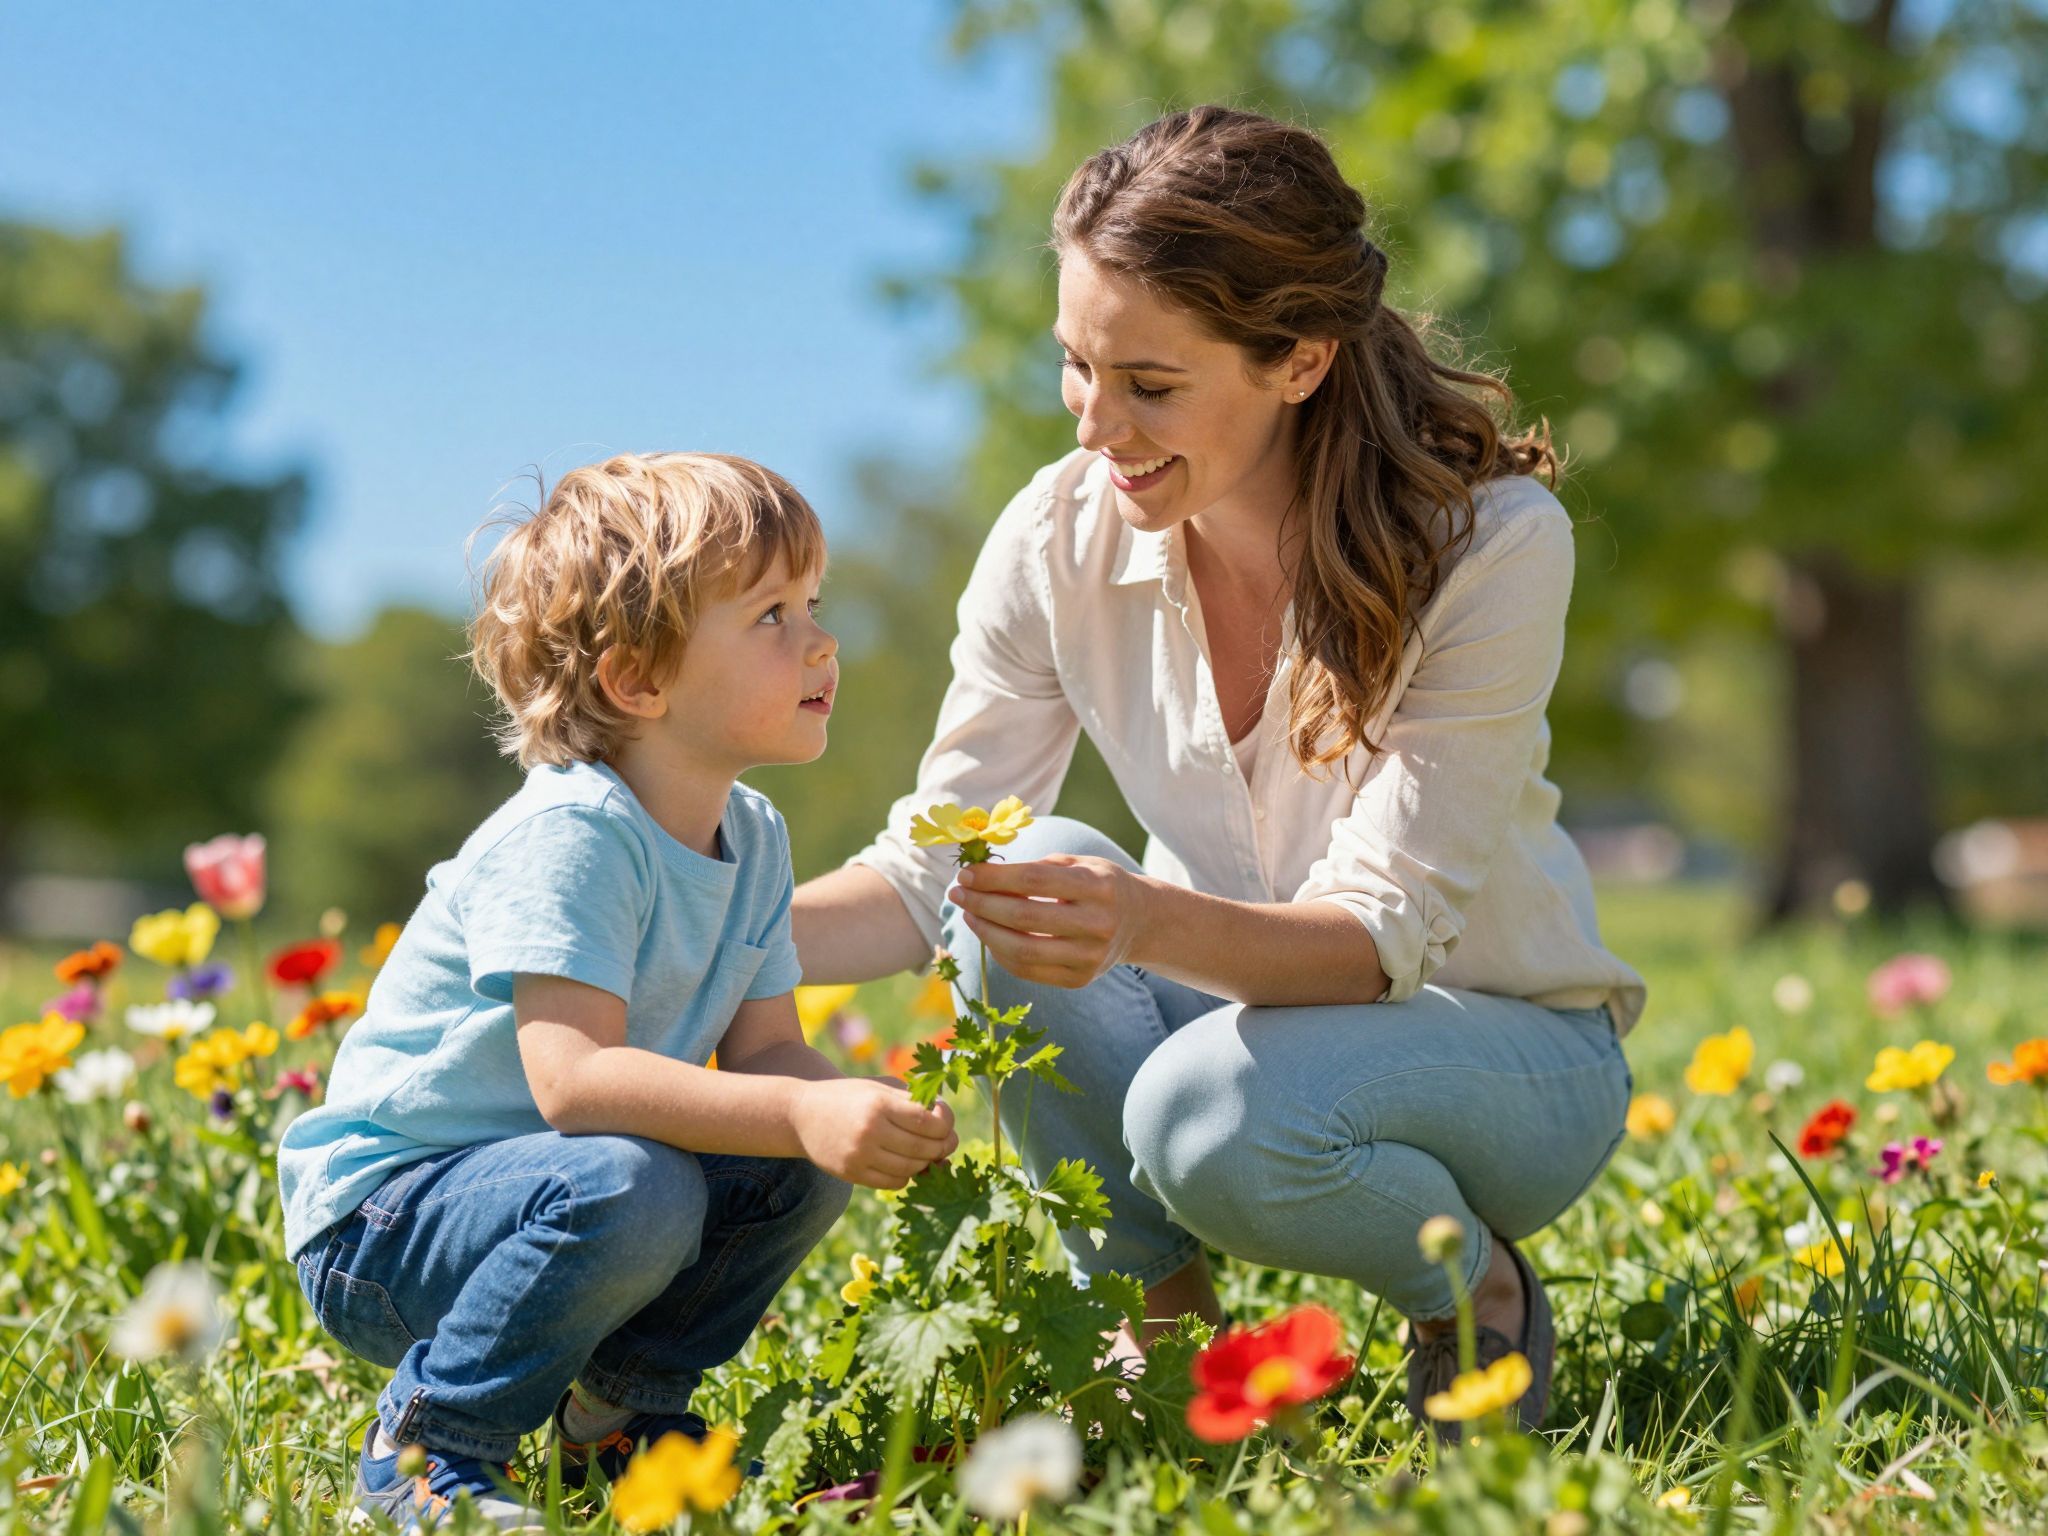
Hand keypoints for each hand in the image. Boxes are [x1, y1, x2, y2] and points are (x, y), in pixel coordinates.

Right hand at [791, 1078, 957, 1188]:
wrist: (801, 1115)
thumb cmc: (847, 1097)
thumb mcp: (877, 1089)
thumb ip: (910, 1100)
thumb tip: (945, 1121)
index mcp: (879, 1104)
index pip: (928, 1121)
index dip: (946, 1123)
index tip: (945, 1119)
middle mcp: (870, 1131)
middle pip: (924, 1147)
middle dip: (943, 1146)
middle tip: (946, 1141)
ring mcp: (860, 1156)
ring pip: (912, 1168)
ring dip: (926, 1162)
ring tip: (925, 1152)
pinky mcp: (852, 1174)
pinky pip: (894, 1182)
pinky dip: (907, 1175)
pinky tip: (905, 1163)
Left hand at [947, 855, 1148, 987]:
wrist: (1140, 922)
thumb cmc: (1098, 886)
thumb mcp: (1079, 864)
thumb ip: (1037, 868)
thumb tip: (983, 875)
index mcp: (1098, 886)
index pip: (1035, 881)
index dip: (995, 878)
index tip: (966, 874)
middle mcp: (1097, 924)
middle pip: (1024, 917)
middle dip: (982, 904)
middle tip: (957, 894)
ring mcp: (1090, 957)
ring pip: (1022, 950)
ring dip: (985, 932)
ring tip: (969, 914)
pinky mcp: (1080, 980)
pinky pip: (1027, 970)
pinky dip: (1001, 952)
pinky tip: (989, 934)